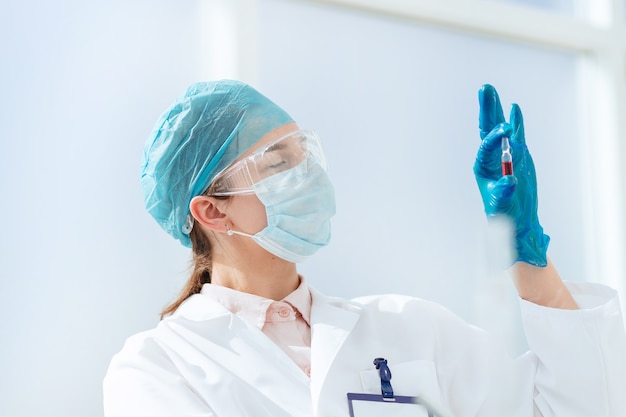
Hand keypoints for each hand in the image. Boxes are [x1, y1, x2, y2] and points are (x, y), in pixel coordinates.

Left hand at [473, 84, 548, 266]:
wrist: (517, 219)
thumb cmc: (504, 214)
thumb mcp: (502, 204)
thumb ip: (505, 191)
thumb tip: (509, 180)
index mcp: (483, 167)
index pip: (486, 146)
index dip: (494, 137)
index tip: (503, 128)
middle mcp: (492, 157)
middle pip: (488, 128)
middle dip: (487, 109)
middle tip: (485, 88)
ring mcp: (505, 154)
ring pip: (502, 128)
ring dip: (498, 110)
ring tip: (492, 91)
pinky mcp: (519, 156)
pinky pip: (517, 135)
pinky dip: (517, 122)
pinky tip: (515, 108)